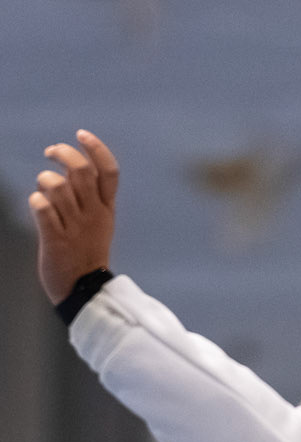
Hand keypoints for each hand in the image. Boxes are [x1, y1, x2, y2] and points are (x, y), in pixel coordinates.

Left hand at [29, 130, 118, 303]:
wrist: (85, 292)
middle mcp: (93, 215)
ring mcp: (75, 228)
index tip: (81, 135)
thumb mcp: (100, 223)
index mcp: (106, 210)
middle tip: (51, 153)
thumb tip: (68, 166)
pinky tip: (39, 210)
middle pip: (79, 171)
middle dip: (61, 154)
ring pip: (56, 186)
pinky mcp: (56, 240)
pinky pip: (41, 208)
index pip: (109, 172)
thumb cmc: (88, 253)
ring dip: (44, 182)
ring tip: (44, 192)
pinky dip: (36, 203)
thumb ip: (89, 195)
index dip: (96, 148)